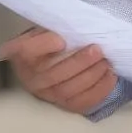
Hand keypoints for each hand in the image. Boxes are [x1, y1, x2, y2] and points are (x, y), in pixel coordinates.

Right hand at [0, 28, 117, 113]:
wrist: (45, 62)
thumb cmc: (47, 40)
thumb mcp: (45, 28)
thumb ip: (54, 28)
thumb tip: (76, 27)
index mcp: (22, 54)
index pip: (27, 51)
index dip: (44, 46)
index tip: (61, 39)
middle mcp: (31, 78)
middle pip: (54, 74)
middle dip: (79, 63)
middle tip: (98, 50)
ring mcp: (47, 95)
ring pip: (68, 91)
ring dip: (91, 76)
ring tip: (105, 62)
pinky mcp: (63, 105)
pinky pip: (81, 103)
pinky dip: (99, 91)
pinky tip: (110, 76)